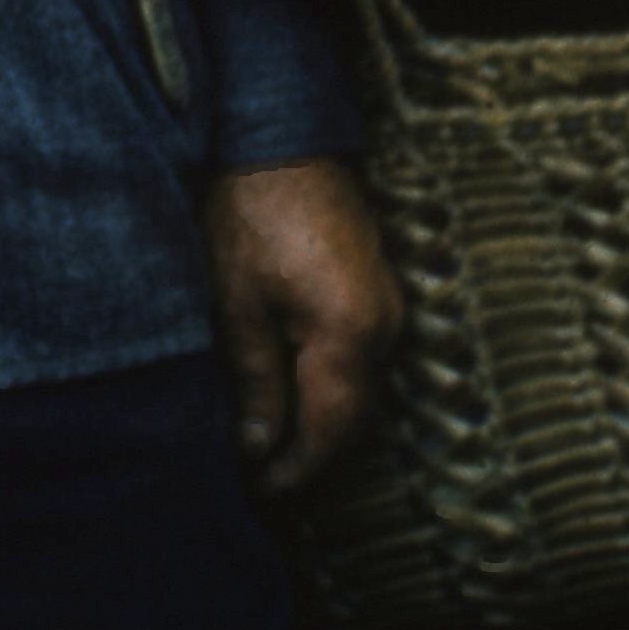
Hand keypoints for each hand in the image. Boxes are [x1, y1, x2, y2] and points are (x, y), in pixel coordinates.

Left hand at [203, 157, 400, 494]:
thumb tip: (261, 445)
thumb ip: (256, 379)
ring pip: (360, 387)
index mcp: (349, 333)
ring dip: (324, 420)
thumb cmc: (251, 213)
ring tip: (276, 443)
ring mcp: (389, 305)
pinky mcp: (379, 287)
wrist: (281, 137)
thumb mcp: (239, 302)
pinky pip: (363, 356)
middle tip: (266, 478)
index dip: (299, 468)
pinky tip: (297, 390)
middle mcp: (384, 326)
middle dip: (313, 453)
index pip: (331, 429)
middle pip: (354, 415)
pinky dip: (333, 384)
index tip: (264, 492)